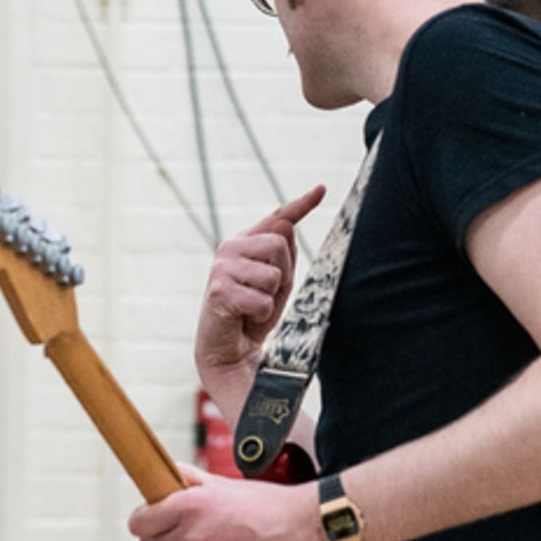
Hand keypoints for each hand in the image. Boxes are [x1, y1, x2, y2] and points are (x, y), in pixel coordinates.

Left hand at [127, 465, 327, 540]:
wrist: (300, 530)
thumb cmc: (265, 503)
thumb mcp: (222, 483)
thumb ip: (188, 478)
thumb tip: (165, 474)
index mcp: (189, 506)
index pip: (139, 523)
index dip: (143, 519)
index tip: (150, 516)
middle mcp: (191, 536)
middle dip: (162, 533)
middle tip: (184, 524)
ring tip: (209, 538)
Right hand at [195, 187, 325, 415]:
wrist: (228, 350)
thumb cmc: (253, 315)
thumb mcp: (276, 283)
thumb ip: (282, 255)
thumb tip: (288, 226)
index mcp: (245, 242)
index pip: (277, 218)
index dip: (301, 204)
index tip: (322, 189)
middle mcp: (230, 248)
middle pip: (279, 243)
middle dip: (283, 274)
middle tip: (266, 295)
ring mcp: (222, 268)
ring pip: (272, 274)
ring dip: (271, 297)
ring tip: (254, 308)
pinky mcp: (218, 291)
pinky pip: (261, 299)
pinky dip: (261, 315)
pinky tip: (244, 318)